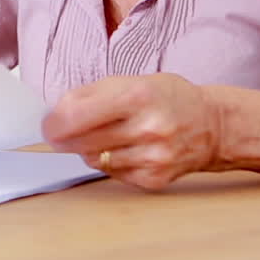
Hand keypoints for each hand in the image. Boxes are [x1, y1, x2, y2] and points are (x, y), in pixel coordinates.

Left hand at [41, 73, 222, 189]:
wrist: (213, 125)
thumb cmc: (166, 98)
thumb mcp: (129, 80)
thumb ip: (89, 94)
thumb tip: (53, 114)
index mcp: (137, 96)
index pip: (76, 115)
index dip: (54, 122)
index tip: (47, 124)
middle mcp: (147, 129)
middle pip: (81, 141)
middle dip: (65, 138)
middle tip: (61, 133)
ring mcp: (153, 157)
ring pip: (94, 160)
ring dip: (88, 149)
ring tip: (104, 136)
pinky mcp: (155, 179)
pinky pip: (113, 174)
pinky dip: (109, 163)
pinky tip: (123, 149)